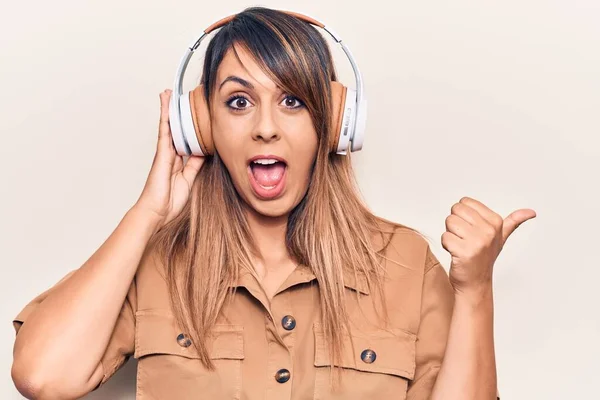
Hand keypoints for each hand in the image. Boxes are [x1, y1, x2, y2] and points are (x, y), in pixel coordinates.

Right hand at [133, 89, 204, 228]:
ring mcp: (164, 152)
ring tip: (169, 93)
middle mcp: (170, 154)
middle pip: (175, 129)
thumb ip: (195, 165)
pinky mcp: (161, 152)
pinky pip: (165, 129)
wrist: (157, 212)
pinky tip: (166, 103)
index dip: (190, 128)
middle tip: (180, 97)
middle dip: (177, 114)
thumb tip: (205, 151)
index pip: (186, 140)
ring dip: (169, 109)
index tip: (194, 116)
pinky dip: (165, 115)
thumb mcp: (189, 180)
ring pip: (168, 126)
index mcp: (178, 161)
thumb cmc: (170, 201)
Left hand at [441, 197, 535, 295]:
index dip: (462, 216)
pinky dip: (446, 245)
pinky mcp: (464, 252)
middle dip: (455, 224)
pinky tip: (456, 253)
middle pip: (455, 210)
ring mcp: (478, 242)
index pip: (464, 202)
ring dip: (451, 235)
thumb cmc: (484, 258)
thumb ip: (513, 222)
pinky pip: (445, 237)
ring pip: (449, 222)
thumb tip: (531, 212)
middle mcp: (489, 230)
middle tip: (464, 238)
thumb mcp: (501, 238)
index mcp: (496, 222)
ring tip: (461, 245)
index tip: (471, 230)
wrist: (475, 283)